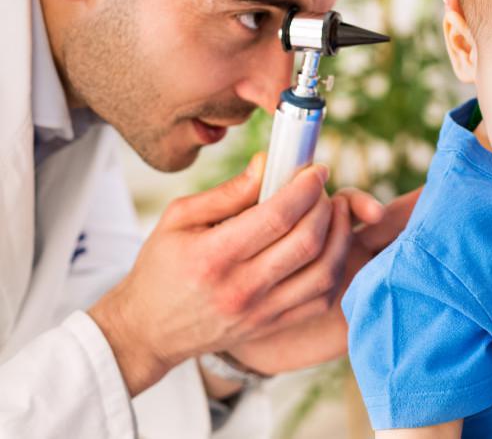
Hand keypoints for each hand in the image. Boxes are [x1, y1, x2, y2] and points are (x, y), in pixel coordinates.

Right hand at [89, 155, 339, 395]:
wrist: (149, 330)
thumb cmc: (161, 267)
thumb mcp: (179, 219)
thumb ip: (227, 192)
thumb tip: (268, 162)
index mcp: (214, 256)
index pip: (277, 216)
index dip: (305, 188)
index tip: (315, 170)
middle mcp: (241, 288)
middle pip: (307, 241)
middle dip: (324, 206)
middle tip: (323, 188)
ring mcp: (261, 312)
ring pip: (324, 271)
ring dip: (340, 235)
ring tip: (336, 211)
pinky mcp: (273, 325)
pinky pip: (321, 298)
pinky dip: (336, 267)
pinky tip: (332, 245)